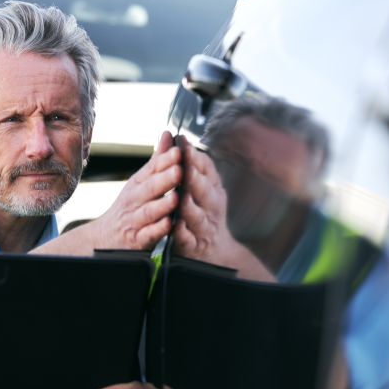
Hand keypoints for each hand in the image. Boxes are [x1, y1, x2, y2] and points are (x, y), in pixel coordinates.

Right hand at [88, 131, 181, 251]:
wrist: (105, 238)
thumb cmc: (129, 206)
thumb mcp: (140, 181)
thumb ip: (158, 160)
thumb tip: (169, 134)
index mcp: (137, 183)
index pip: (152, 169)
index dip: (165, 160)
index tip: (179, 150)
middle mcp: (134, 200)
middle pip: (150, 188)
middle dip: (165, 179)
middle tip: (180, 169)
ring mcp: (135, 220)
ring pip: (149, 211)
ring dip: (163, 204)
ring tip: (176, 198)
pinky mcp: (137, 240)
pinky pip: (148, 234)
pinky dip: (157, 230)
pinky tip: (168, 225)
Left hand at [173, 140, 274, 281]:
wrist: (213, 252)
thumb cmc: (203, 212)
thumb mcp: (200, 186)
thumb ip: (188, 163)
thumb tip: (175, 136)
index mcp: (212, 189)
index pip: (206, 170)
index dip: (195, 158)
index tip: (184, 145)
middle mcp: (212, 207)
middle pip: (205, 192)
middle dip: (194, 179)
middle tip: (185, 168)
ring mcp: (204, 227)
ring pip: (198, 216)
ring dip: (190, 206)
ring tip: (181, 197)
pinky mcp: (193, 246)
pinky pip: (188, 239)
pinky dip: (183, 233)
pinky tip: (176, 226)